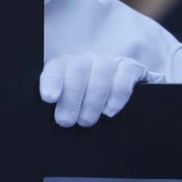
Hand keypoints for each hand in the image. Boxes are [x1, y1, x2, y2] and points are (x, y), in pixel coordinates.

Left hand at [40, 54, 163, 126]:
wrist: (127, 103)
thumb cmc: (89, 108)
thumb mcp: (71, 107)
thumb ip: (60, 106)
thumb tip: (55, 117)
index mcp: (67, 66)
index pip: (56, 66)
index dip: (52, 80)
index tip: (49, 98)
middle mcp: (88, 60)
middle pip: (78, 68)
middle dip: (71, 97)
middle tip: (66, 121)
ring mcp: (111, 62)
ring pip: (101, 71)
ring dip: (92, 100)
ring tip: (87, 121)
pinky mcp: (132, 68)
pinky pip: (125, 74)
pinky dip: (117, 95)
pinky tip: (109, 112)